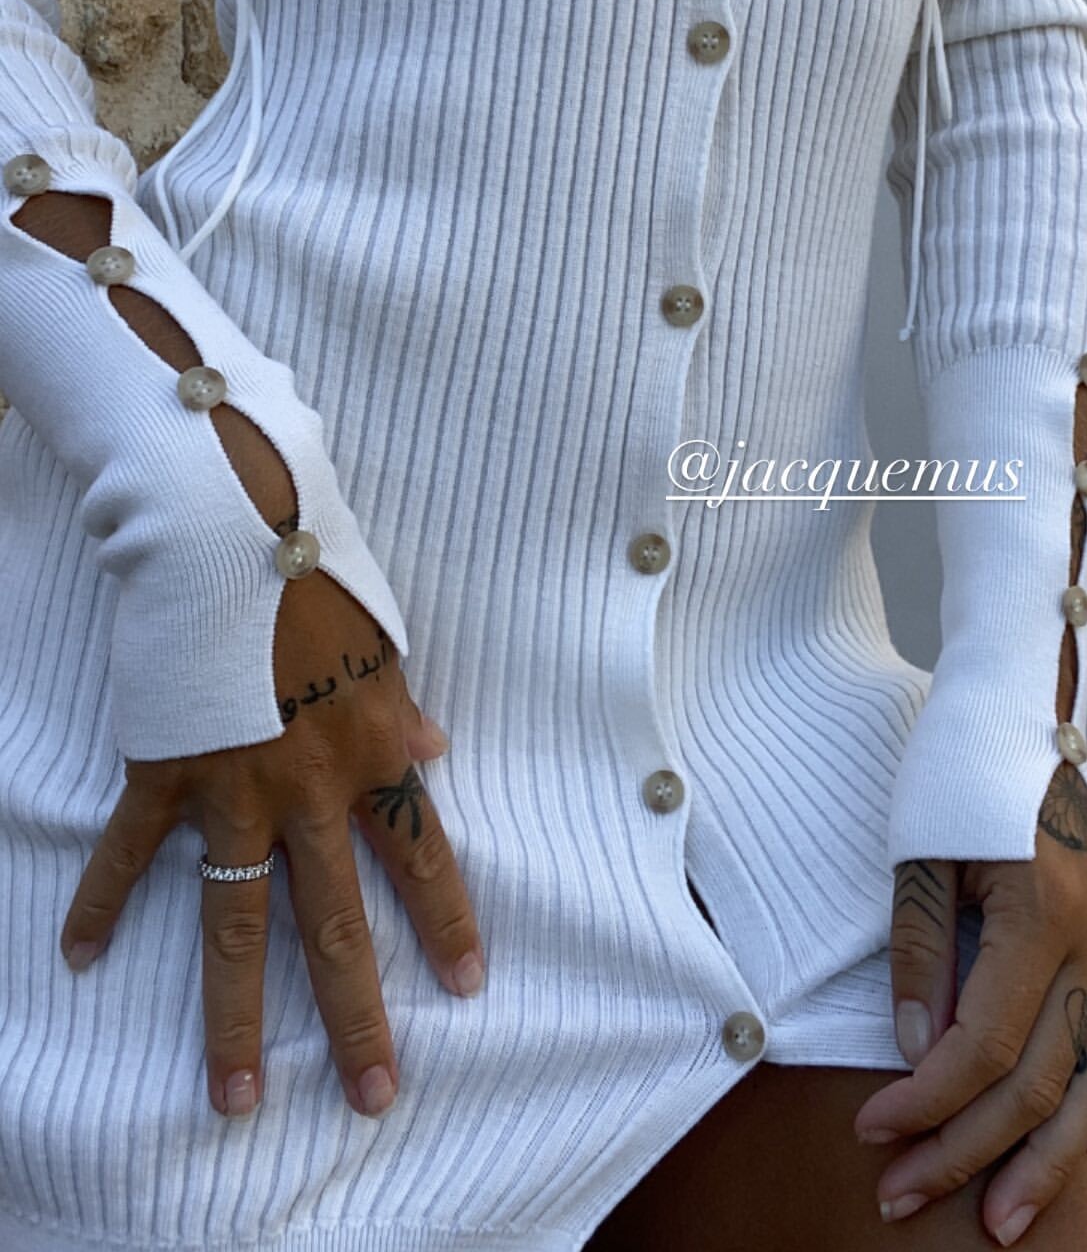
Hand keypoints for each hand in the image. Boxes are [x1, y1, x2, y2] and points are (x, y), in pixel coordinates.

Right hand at [59, 568, 483, 1120]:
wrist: (229, 532)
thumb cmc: (314, 572)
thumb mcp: (383, 640)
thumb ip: (402, 705)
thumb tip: (436, 744)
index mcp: (370, 751)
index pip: (420, 856)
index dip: (447, 923)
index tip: (468, 987)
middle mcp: (308, 789)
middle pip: (337, 923)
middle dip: (357, 1016)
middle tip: (373, 1095)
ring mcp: (232, 789)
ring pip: (238, 924)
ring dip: (236, 1015)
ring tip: (235, 1094)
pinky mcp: (164, 773)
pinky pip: (129, 854)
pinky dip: (99, 901)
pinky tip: (77, 955)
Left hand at [854, 762, 1086, 1243]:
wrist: (1022, 711)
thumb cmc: (961, 772)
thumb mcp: (921, 855)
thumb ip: (921, 956)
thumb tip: (914, 1054)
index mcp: (1045, 915)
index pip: (984, 1046)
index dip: (926, 1102)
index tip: (872, 1131)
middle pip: (1039, 1083)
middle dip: (967, 1151)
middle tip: (903, 1193)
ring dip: (1042, 1162)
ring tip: (997, 1221)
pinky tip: (1074, 1159)